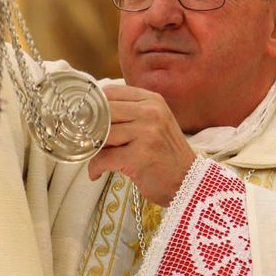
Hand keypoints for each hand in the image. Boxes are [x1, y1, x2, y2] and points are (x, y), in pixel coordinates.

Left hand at [87, 85, 196, 206]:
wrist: (188, 182)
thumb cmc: (166, 155)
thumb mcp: (154, 124)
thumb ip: (130, 114)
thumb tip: (91, 114)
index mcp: (153, 101)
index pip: (112, 92)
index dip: (95, 106)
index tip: (86, 119)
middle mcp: (151, 113)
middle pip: (104, 112)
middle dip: (91, 128)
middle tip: (87, 140)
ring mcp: (146, 134)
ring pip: (102, 135)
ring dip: (93, 149)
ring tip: (95, 158)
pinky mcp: (140, 156)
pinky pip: (104, 158)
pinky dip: (95, 167)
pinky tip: (96, 173)